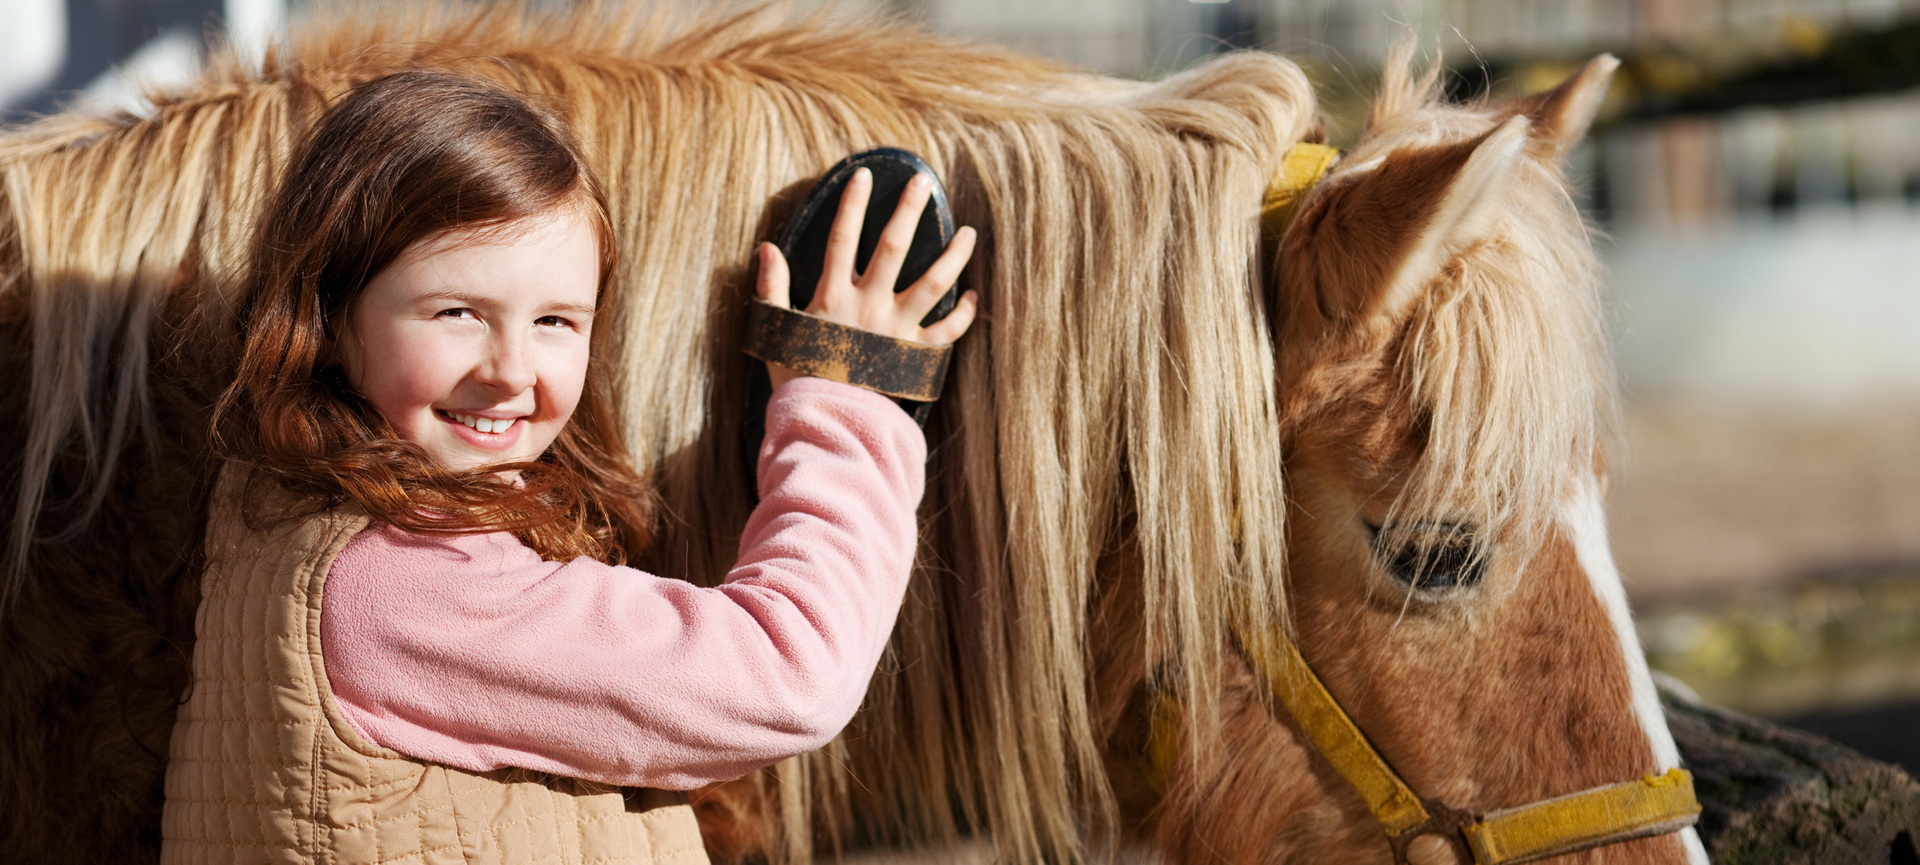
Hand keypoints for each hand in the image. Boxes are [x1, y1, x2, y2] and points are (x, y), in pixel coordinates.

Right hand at [756, 168, 978, 390]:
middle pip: (892, 248)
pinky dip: (964, 315)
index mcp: (833, 297)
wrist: (827, 421)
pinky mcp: (915, 355)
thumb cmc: (799, 380)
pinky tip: (973, 295)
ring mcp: (896, 329)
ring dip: (952, 256)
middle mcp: (870, 306)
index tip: (863, 175)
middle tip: (923, 183)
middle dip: (908, 211)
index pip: (842, 239)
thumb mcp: (778, 333)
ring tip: (968, 233)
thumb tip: (766, 249)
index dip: (851, 205)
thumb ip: (773, 290)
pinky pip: (947, 332)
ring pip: (931, 283)